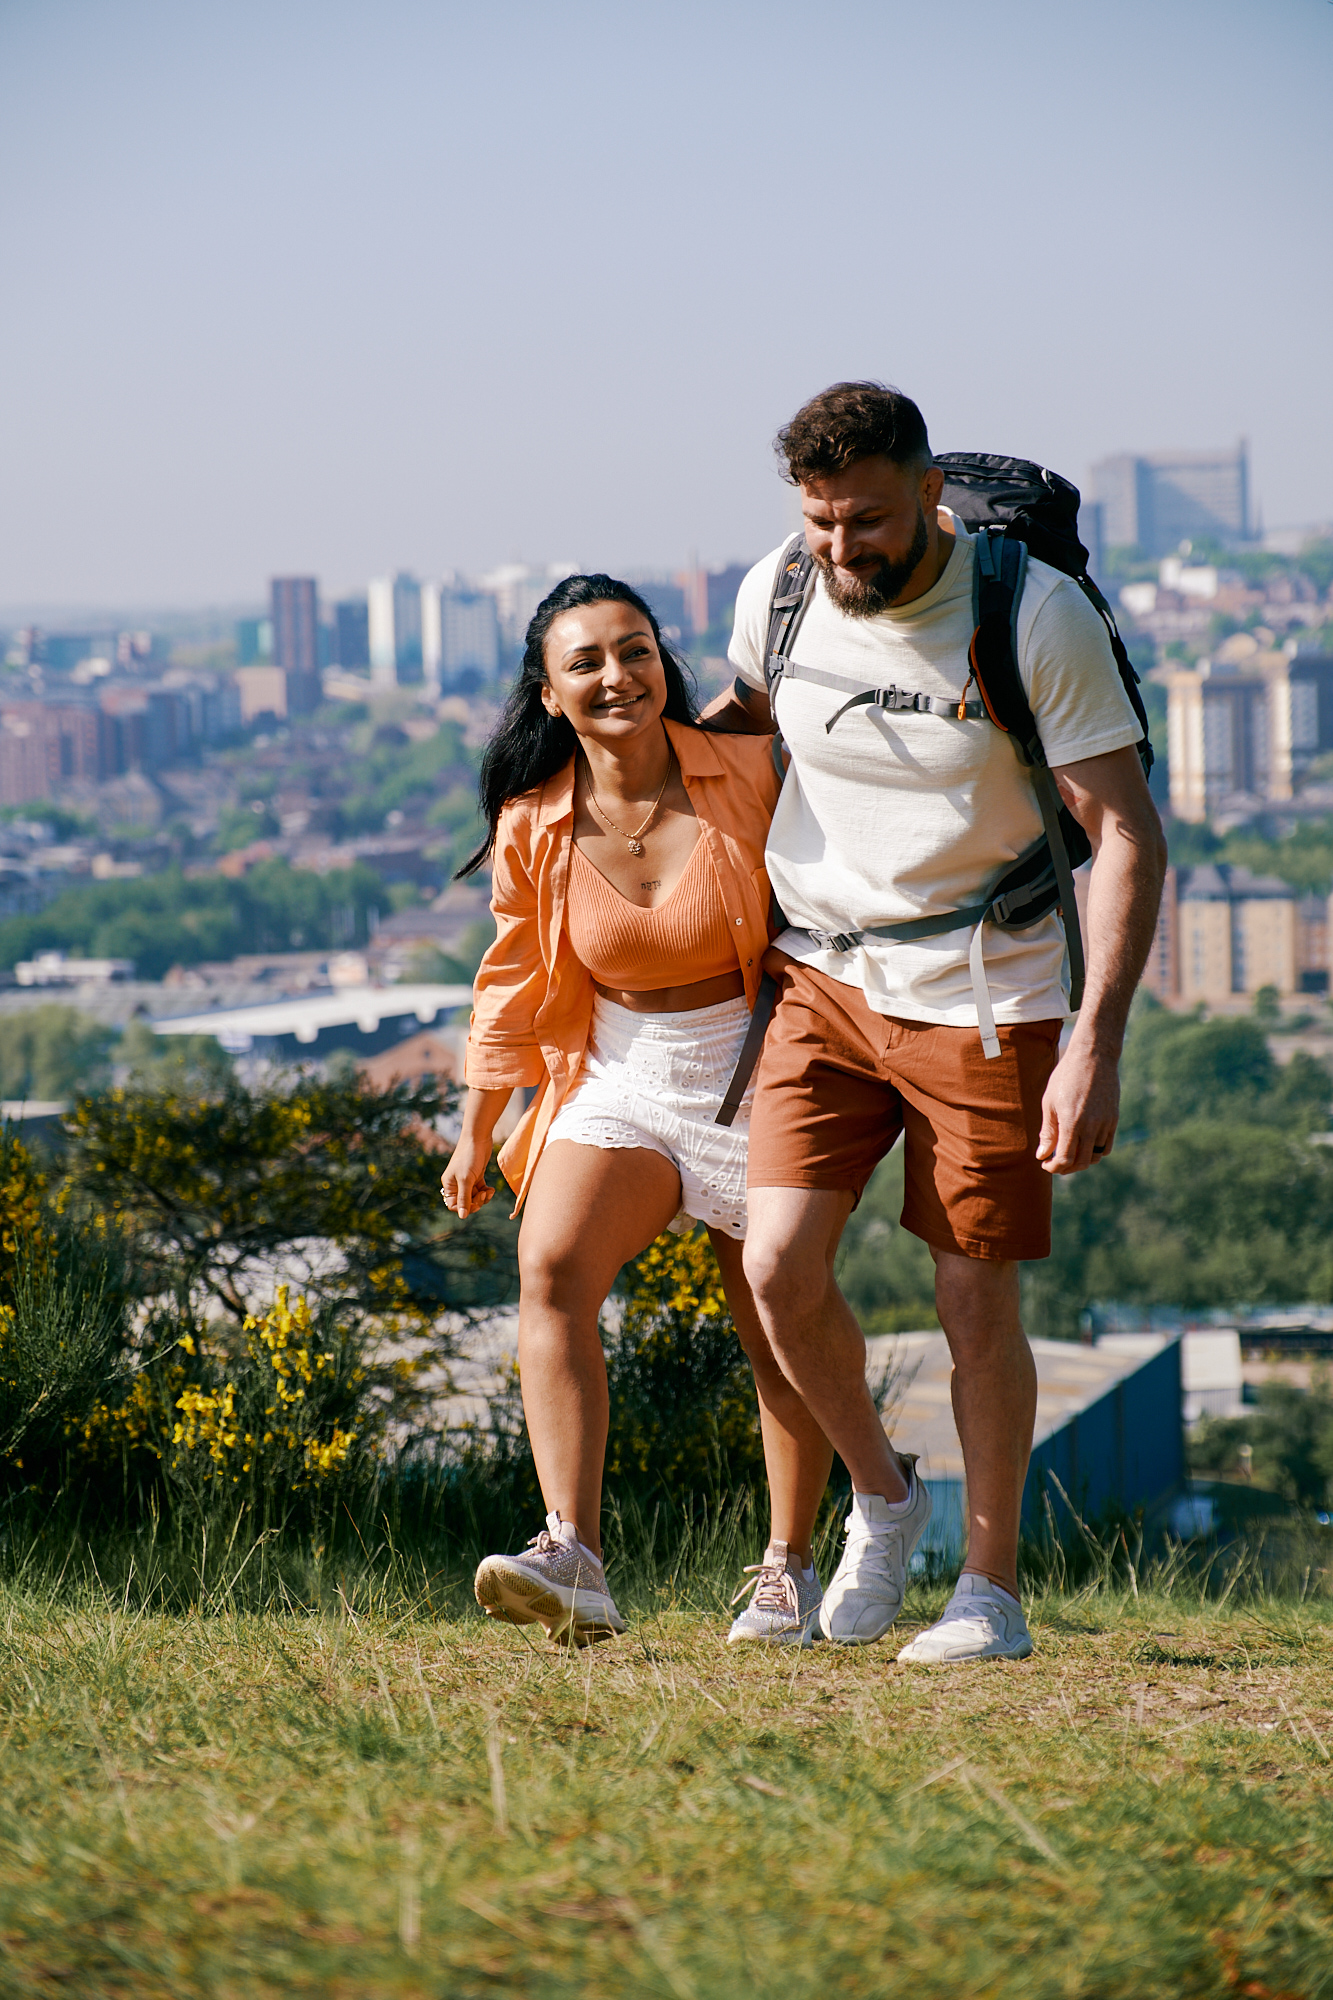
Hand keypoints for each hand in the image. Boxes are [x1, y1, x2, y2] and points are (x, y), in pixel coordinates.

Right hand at [440, 1134, 496, 1218]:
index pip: (453, 1205)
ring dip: (483, 1198)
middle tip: (484, 1195)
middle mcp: (456, 1183)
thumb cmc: (469, 1157)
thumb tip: (462, 1216)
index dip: (464, 1208)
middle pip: (466, 1202)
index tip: (475, 1204)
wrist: (478, 1137)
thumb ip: (464, 1198)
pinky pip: (480, 1190)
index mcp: (449, 1185)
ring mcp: (467, 1180)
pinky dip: (486, 1192)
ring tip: (489, 1191)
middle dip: (476, 1202)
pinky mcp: (476, 1175)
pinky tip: (491, 1189)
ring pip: (474, 1197)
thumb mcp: (466, 1179)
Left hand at [1036, 1044, 1118, 1174]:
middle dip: (1066, 1169)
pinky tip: (1083, 1145)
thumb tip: (1042, 1155)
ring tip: (1068, 1154)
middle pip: (1081, 1162)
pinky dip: (1095, 1152)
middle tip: (1055, 1163)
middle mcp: (1091, 1126)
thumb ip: (1047, 1131)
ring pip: (1095, 1156)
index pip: (1065, 1159)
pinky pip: (1106, 1146)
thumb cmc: (1065, 1077)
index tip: (1045, 1164)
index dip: (1054, 1167)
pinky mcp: (1114, 1119)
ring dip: (1081, 1161)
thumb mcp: (1049, 1102)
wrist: (1093, 1057)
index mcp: (1072, 1123)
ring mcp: (1105, 1124)